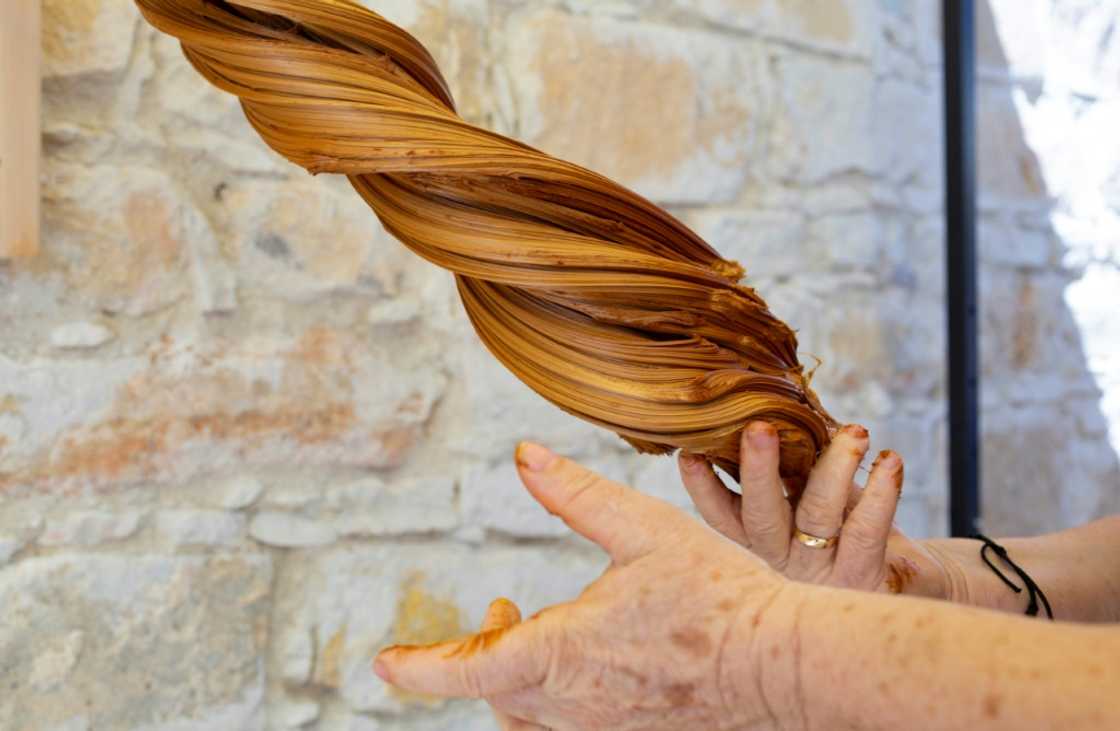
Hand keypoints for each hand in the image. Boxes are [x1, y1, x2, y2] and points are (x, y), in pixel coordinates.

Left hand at [373, 443, 800, 730]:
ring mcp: (605, 730)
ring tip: (534, 630)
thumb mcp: (642, 529)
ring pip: (529, 717)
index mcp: (565, 652)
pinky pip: (569, 727)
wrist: (786, 662)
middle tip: (497, 610)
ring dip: (515, 678)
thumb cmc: (719, 594)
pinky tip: (587, 663)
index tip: (384, 664)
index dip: (419, 668)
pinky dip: (552, 700)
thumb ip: (575, 493)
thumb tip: (523, 454)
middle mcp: (575, 705)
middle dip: (479, 655)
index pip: (469, 670)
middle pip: (495, 695)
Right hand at [679, 422, 948, 597]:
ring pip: (818, 515)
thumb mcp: (815, 500)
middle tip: (758, 428)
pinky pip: (867, 530)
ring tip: (855, 431)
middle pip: (760, 516)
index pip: (722, 515)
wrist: (910, 582)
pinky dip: (882, 491)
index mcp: (761, 540)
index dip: (703, 486)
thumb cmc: (853, 528)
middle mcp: (782, 558)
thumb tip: (777, 407)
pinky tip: (890, 461)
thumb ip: (795, 468)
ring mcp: (820, 570)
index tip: (689, 451)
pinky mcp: (863, 575)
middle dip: (757, 470)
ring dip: (835, 468)